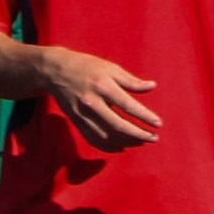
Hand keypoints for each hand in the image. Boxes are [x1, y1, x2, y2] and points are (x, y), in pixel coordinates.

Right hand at [38, 47, 161, 149]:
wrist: (55, 71)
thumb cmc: (87, 67)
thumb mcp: (110, 68)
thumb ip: (131, 80)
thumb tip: (152, 86)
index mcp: (102, 86)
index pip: (127, 105)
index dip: (144, 116)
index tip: (158, 124)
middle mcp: (92, 102)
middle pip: (118, 125)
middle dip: (138, 134)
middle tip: (153, 138)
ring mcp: (82, 114)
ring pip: (106, 136)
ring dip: (126, 142)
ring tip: (141, 142)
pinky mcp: (76, 122)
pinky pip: (94, 139)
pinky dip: (109, 147)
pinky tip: (122, 147)